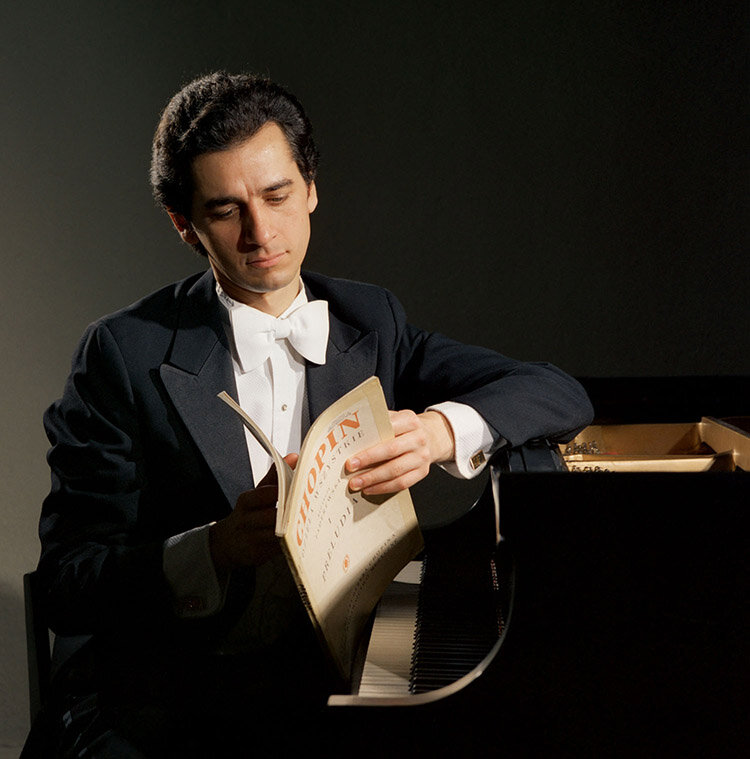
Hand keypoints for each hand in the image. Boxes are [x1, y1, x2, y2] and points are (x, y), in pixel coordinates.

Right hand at [209, 453, 297, 574]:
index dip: (280, 490)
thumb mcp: (257, 494)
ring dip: (292, 528)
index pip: (262, 493)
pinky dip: (290, 542)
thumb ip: (275, 476)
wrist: (227, 542)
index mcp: (247, 501)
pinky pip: (277, 548)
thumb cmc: (248, 515)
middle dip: (290, 510)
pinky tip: (302, 537)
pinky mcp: (258, 554)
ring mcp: (252, 538)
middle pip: (271, 515)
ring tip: (308, 521)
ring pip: (275, 533)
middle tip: (309, 505)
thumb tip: (293, 457)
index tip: (297, 484)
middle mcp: (247, 519)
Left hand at [345, 410, 453, 494]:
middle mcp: (418, 438)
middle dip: (368, 460)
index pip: (388, 430)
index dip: (370, 440)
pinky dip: (383, 488)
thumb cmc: (405, 429)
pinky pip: (402, 483)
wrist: (432, 438)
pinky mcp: (422, 472)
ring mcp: (422, 457)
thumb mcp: (396, 418)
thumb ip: (378, 423)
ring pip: (396, 470)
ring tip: (356, 483)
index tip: (351, 451)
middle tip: (350, 467)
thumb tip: (350, 433)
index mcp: (409, 421)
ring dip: (373, 479)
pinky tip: (369, 489)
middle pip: (391, 451)